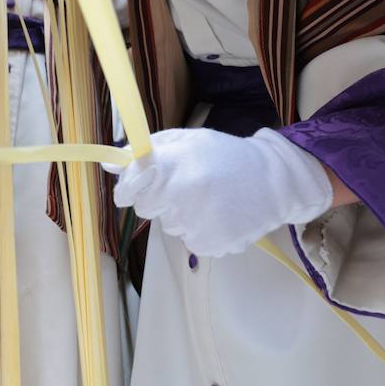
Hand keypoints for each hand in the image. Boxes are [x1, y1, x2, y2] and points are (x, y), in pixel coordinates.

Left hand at [105, 127, 332, 257]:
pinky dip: (198, 230)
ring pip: (168, 225)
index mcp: (176, 166)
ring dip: (180, 214)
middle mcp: (183, 195)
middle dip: (156, 198)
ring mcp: (196, 223)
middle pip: (144, 208)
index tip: (130, 188)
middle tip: (184, 187)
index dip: (128, 188)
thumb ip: (148, 151)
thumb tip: (112, 166)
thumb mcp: (188, 141)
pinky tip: (218, 214)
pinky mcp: (209, 244)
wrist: (273, 181)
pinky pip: (188, 241)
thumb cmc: (225, 156)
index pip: (130, 186)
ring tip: (208, 198)